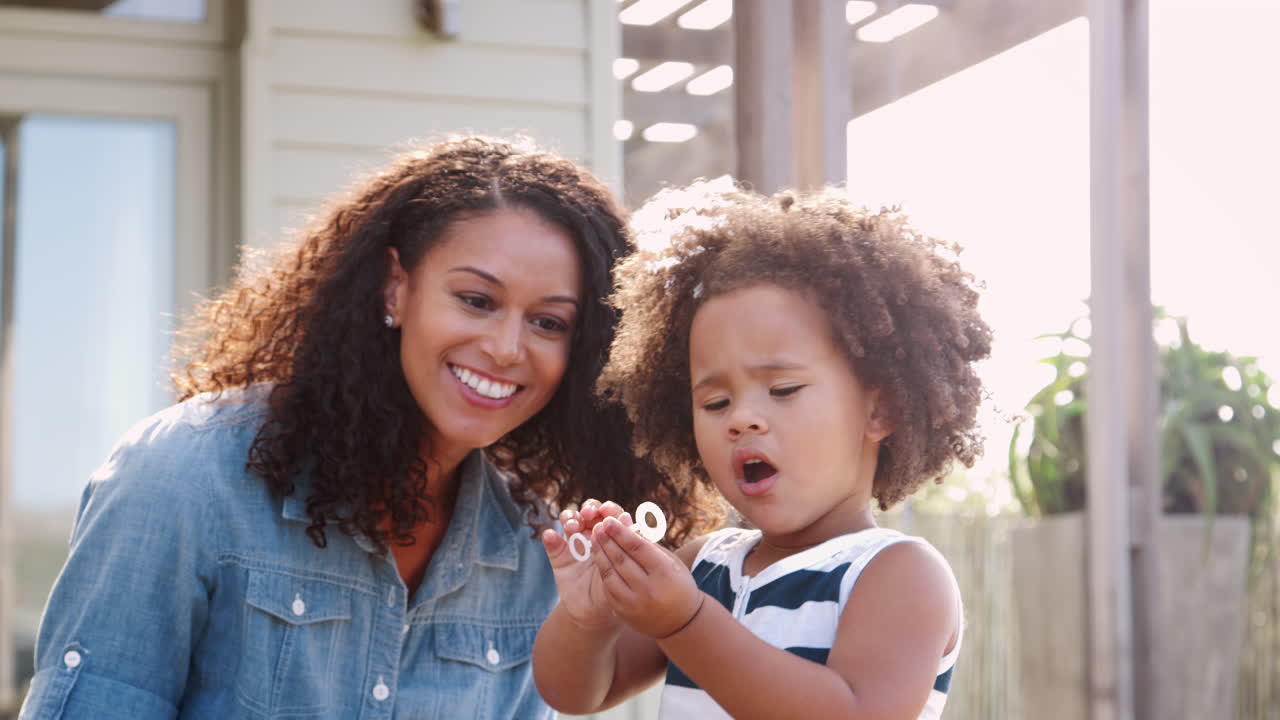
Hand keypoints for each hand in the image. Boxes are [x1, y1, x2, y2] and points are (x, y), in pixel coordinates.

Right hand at [542, 500, 631, 630]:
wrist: (595, 614)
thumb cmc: (616, 591)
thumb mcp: (623, 572)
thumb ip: (624, 549)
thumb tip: (626, 519)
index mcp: (613, 537)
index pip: (611, 515)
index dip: (608, 509)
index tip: (605, 511)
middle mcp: (594, 535)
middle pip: (590, 511)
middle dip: (589, 508)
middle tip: (589, 514)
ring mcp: (575, 543)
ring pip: (571, 519)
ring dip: (570, 517)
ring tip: (572, 527)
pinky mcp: (559, 555)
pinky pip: (552, 541)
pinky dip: (550, 536)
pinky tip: (551, 536)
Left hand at [591, 516, 703, 638]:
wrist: (682, 623)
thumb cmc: (678, 584)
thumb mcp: (671, 563)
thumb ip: (649, 546)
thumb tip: (626, 526)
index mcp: (664, 573)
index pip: (637, 548)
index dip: (620, 532)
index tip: (609, 520)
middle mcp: (649, 590)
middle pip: (621, 559)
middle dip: (607, 540)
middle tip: (597, 526)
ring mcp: (634, 604)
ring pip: (610, 574)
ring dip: (600, 554)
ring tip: (594, 539)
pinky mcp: (624, 614)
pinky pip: (608, 588)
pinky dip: (603, 571)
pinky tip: (599, 558)